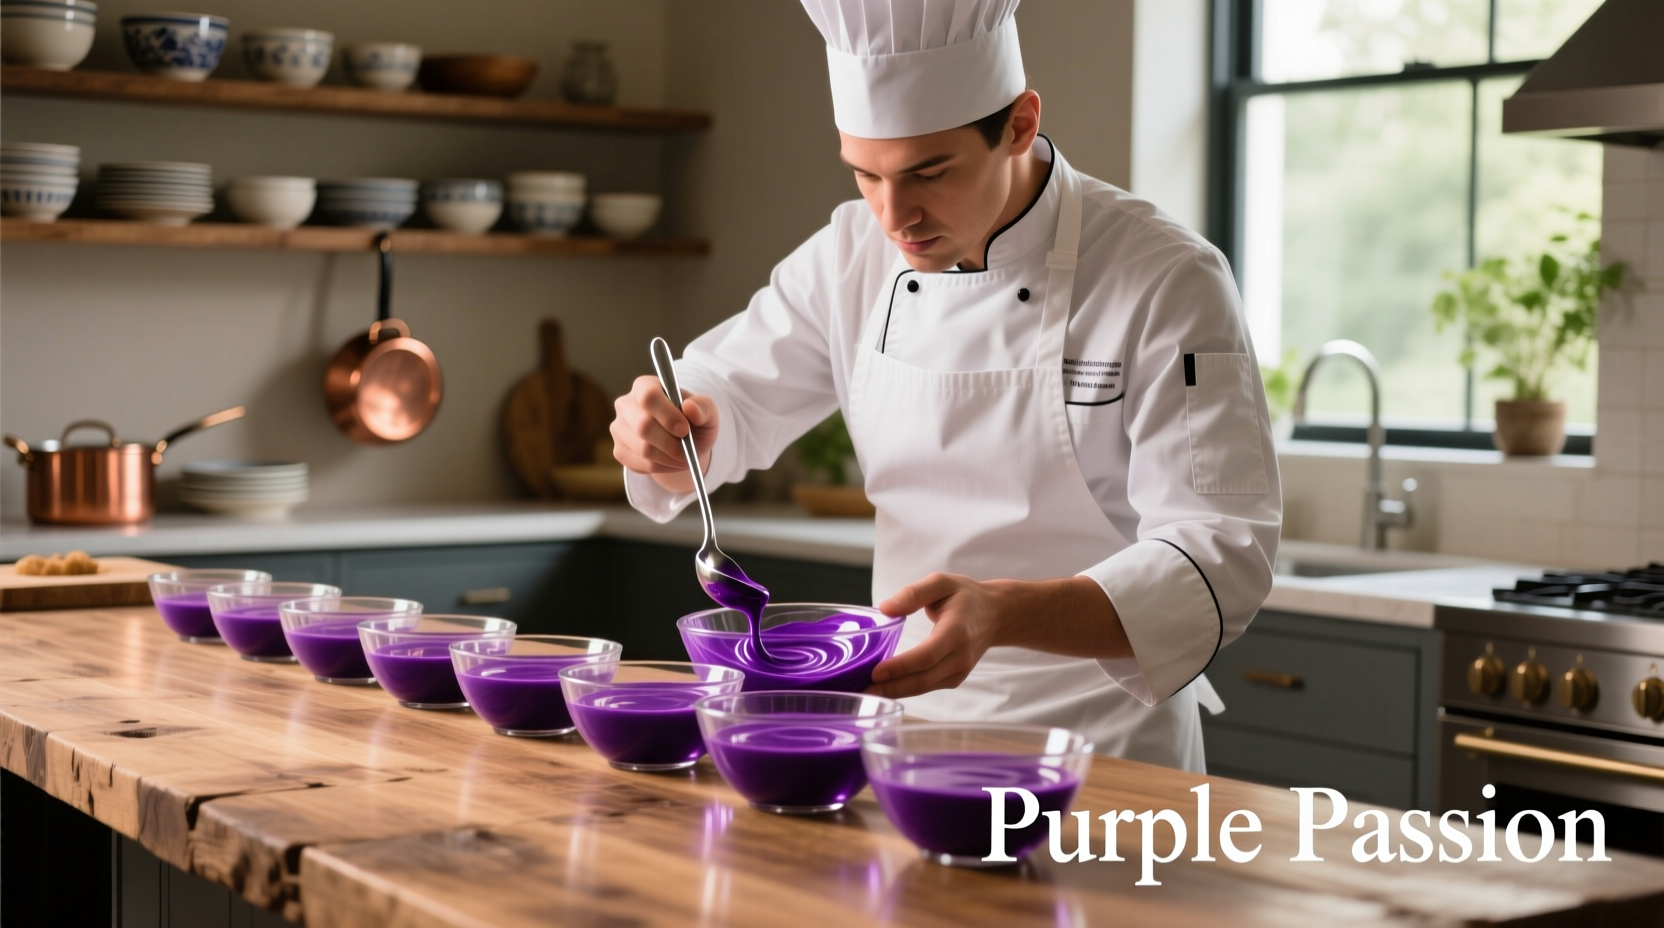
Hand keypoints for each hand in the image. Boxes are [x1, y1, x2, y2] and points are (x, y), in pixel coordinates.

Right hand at [610, 374, 719, 493]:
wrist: (684, 442)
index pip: (648, 396)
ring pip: (642, 449)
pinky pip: (640, 464)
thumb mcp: (707, 411)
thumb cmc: (694, 421)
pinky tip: (671, 461)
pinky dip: (661, 467)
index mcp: (645, 385)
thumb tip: (690, 408)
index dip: (667, 415)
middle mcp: (626, 404)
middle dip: (670, 443)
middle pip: (642, 426)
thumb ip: (702, 407)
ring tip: (684, 457)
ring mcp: (618, 428)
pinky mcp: (619, 450)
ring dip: (669, 458)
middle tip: (687, 451)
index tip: (685, 430)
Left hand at [865, 574, 1130, 699]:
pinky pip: (926, 687)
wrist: (996, 615)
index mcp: (956, 631)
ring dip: (894, 692)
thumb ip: (912, 594)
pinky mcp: (954, 678)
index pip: (926, 655)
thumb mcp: (940, 583)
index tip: (875, 672)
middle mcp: (960, 656)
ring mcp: (959, 671)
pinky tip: (883, 689)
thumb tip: (884, 609)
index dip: (901, 667)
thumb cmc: (964, 596)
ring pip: (923, 687)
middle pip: (922, 679)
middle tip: (860, 690)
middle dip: (890, 687)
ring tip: (864, 693)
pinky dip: (905, 690)